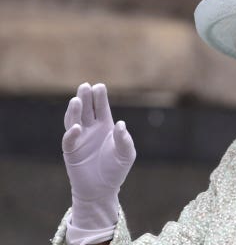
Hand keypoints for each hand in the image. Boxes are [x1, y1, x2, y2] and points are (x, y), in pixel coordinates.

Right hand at [62, 83, 135, 232]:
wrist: (102, 189)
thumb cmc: (116, 170)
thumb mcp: (126, 155)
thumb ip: (125, 140)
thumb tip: (121, 125)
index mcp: (105, 126)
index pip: (101, 108)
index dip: (100, 97)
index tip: (99, 86)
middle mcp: (91, 129)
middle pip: (86, 109)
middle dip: (85, 98)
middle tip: (85, 86)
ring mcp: (80, 139)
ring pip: (74, 120)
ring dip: (74, 110)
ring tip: (76, 100)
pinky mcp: (71, 151)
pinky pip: (69, 139)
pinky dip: (71, 133)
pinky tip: (77, 127)